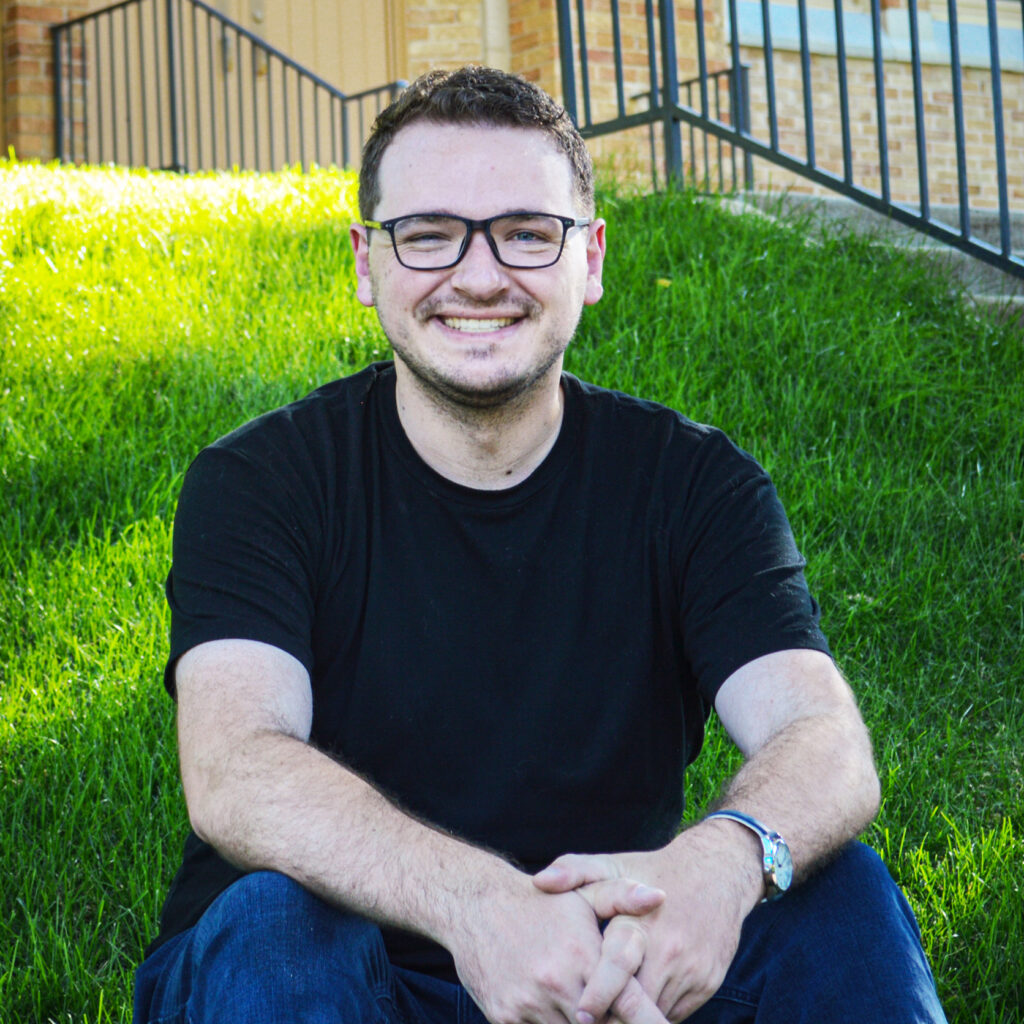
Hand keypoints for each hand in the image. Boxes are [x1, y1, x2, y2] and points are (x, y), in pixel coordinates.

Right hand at [447, 870, 669, 1023]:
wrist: (476, 904)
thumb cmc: (539, 903)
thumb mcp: (581, 895)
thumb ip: (622, 897)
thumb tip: (659, 897)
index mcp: (582, 955)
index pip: (628, 1005)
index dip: (649, 1020)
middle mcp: (557, 983)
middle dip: (610, 1022)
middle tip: (609, 1012)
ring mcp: (528, 1004)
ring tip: (580, 1006)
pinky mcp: (504, 1018)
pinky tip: (555, 1011)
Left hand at [534, 823, 762, 1021]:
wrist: (716, 872)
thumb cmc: (652, 869)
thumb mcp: (613, 863)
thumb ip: (574, 870)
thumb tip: (539, 882)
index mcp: (640, 924)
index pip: (616, 972)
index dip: (597, 998)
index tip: (579, 1014)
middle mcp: (669, 951)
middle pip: (637, 1005)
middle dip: (615, 1015)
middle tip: (590, 1018)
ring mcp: (692, 971)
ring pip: (656, 1013)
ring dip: (634, 1018)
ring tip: (612, 1014)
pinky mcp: (708, 983)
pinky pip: (676, 1012)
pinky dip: (655, 1014)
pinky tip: (636, 1008)